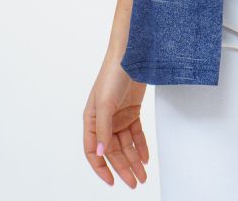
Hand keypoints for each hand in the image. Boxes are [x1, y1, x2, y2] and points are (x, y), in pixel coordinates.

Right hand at [83, 59, 149, 187]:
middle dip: (124, 168)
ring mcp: (118, 117)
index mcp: (91, 120)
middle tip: (134, 182)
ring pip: (126, 145)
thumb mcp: (106, 103)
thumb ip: (103, 129)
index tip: (112, 182)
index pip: (93, 151)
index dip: (101, 168)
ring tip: (143, 174)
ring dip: (134, 160)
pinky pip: (136, 134)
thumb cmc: (113, 74)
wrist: (132, 54)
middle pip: (113, 151)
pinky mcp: (132, 111)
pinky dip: (141, 146)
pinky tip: (146, 157)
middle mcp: (104, 121)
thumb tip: (100, 152)